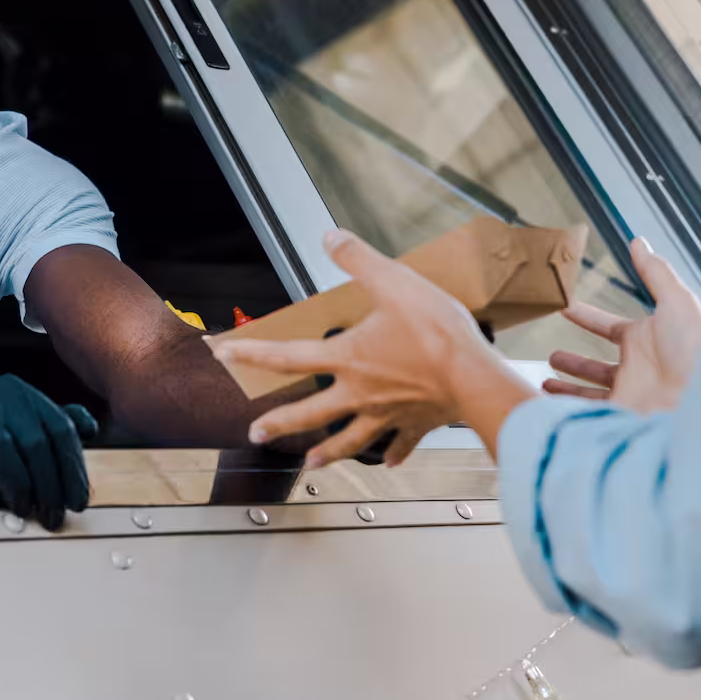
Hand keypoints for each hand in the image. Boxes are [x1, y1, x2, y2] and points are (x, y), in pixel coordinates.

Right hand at [0, 376, 96, 530]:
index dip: (73, 469)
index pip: (59, 429)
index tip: (77, 502)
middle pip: (34, 440)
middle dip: (48, 485)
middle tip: (51, 517)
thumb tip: (89, 429)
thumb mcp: (15, 431)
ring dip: (15, 483)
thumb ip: (48, 430)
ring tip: (21, 509)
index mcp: (21, 394)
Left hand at [210, 231, 534, 466]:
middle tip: (254, 433)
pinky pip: (400, 443)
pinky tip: (387, 461)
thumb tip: (328, 236)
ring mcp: (388, 413)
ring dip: (328, 452)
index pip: (288, 355)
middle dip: (279, 422)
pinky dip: (393, 453)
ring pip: (350, 439)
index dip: (252, 353)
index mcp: (348, 358)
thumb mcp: (394, 281)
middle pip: (310, 412)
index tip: (224, 354)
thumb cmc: (437, 332)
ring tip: (310, 463)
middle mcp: (361, 392)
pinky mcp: (418, 424)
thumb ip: (358, 259)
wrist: (476, 377)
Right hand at [544, 238, 700, 413]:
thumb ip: (655, 272)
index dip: (587, 317)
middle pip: (597, 366)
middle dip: (575, 362)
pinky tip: (550, 402)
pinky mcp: (618, 417)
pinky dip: (566, 408)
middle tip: (552, 355)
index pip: (609, 328)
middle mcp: (635, 369)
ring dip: (568, 386)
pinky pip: (586, 412)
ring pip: (589, 392)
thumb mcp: (677, 302)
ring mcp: (627, 394)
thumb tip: (639, 241)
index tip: (566, 308)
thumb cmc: (694, 351)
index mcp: (645, 341)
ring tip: (546, 381)